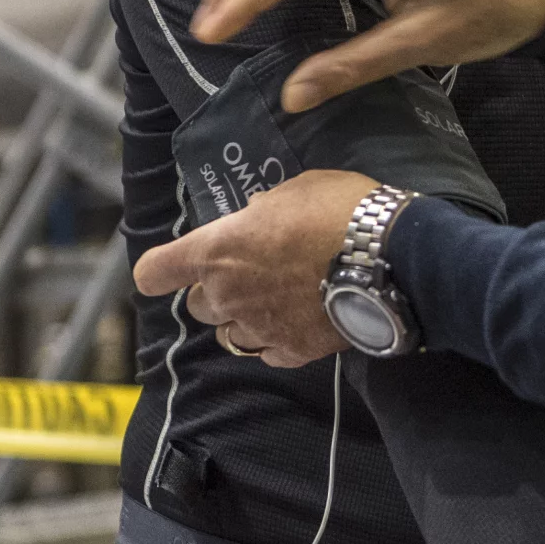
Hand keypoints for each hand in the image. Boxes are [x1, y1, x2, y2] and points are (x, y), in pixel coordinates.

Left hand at [130, 170, 379, 365]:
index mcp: (217, 250)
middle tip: (247, 274)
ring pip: (228, 335)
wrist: (388, 257)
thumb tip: (257, 219)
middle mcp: (227, 294)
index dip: (159, 270)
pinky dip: (275, 341)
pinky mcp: (292, 351)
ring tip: (271, 303)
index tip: (172, 268)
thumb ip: (264, 211)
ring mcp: (259, 328)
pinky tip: (295, 323)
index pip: (156, 272)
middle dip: (213, 291)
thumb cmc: (338, 210)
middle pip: (196, 306)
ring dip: (241, 319)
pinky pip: (268, 353)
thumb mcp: (294, 191)